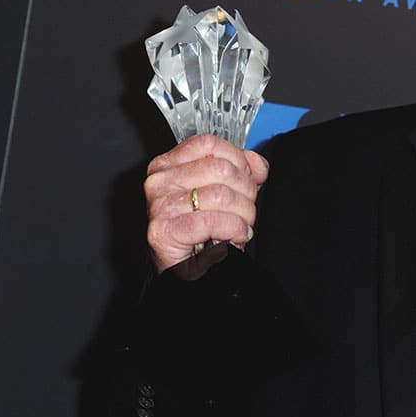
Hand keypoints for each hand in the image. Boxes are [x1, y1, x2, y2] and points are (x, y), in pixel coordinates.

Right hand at [144, 134, 269, 272]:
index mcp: (168, 164)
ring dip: (243, 215)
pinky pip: (213, 221)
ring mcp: (159, 205)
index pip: (210, 145)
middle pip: (220, 169)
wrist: (188, 271)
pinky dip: (234, 230)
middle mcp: (159, 181)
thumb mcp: (224, 191)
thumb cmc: (203, 231)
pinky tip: (235, 236)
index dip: (238, 161)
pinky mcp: (164, 230)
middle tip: (245, 211)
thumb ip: (241, 170)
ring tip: (241, 225)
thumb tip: (256, 163)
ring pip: (221, 195)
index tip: (247, 180)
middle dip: (245, 193)